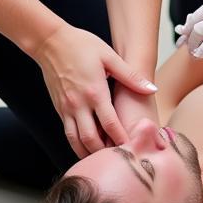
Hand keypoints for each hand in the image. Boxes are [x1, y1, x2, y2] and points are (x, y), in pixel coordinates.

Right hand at [32, 24, 157, 156]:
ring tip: (104, 160)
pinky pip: (68, 133)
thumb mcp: (109, 56)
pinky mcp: (58, 109)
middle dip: (105, 152)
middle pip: (91, 140)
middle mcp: (78, 105)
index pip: (110, 125)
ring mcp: (66, 109)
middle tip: (120, 160)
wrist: (50, 42)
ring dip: (89, 153)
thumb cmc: (81, 45)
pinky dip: (77, 144)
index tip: (134, 150)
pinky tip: (87, 148)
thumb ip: (131, 76)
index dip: (122, 140)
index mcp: (95, 93)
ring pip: (75, 141)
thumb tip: (152, 88)